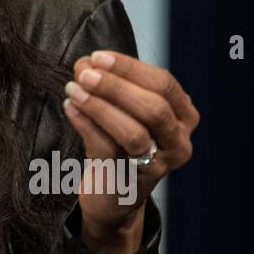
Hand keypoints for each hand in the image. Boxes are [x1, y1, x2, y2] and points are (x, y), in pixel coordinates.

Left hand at [61, 50, 198, 252]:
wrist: (112, 196)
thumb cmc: (119, 144)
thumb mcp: (123, 111)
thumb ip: (111, 86)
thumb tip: (85, 64)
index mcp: (183, 116)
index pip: (163, 84)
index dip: (129, 68)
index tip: (97, 57)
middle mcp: (178, 142)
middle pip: (154, 108)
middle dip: (116, 86)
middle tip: (84, 74)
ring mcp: (158, 165)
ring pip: (134, 132)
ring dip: (100, 106)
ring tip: (73, 89)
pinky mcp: (130, 181)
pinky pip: (109, 149)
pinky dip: (86, 124)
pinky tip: (70, 107)